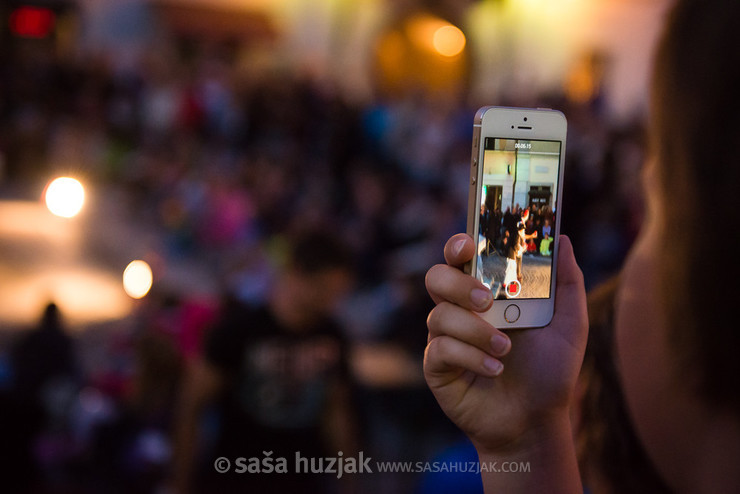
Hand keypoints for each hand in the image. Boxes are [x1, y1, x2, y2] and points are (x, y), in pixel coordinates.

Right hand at [424, 234, 587, 454]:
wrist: (536, 421)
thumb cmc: (550, 370)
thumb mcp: (569, 325)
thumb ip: (567, 282)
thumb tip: (560, 240)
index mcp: (487, 291)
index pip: (461, 257)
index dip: (458, 244)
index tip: (469, 245)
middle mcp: (461, 309)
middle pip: (436, 277)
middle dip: (458, 284)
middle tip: (486, 301)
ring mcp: (446, 336)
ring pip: (440, 315)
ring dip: (475, 331)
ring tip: (505, 350)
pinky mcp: (437, 365)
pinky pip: (440, 349)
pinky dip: (471, 357)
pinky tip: (495, 370)